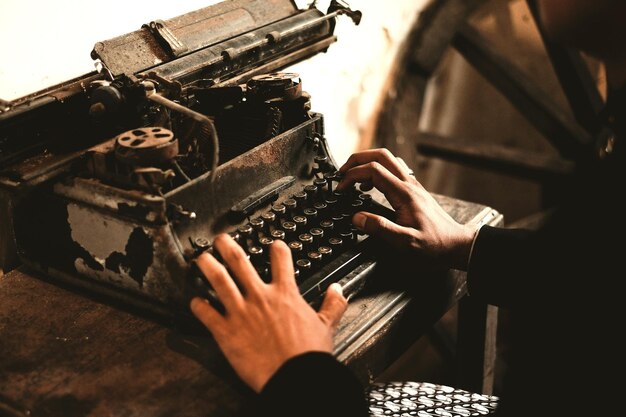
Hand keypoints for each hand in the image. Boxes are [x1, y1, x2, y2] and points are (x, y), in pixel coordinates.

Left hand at [190, 234, 347, 392]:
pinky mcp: (226, 331)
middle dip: (226, 247)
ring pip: (218, 280)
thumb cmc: (308, 355)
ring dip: (207, 266)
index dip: (277, 248)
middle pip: (239, 262)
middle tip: (220, 240)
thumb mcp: (326, 325)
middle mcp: (260, 297)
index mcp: (285, 294)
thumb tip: (338, 290)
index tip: (273, 244)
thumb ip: (332, 305)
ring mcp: (240, 312)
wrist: (294, 377)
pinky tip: (194, 302)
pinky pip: (206, 314)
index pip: (280, 260)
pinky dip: (197, 306)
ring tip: (201, 258)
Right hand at [338, 148, 476, 269]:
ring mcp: (412, 185)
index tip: (341, 188)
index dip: (352, 175)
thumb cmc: (434, 245)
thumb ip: (380, 229)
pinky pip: (393, 170)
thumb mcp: (405, 243)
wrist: (456, 244)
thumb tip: (357, 218)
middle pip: (380, 155)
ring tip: (353, 177)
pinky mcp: (413, 190)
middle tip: (342, 173)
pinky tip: (371, 186)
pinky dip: (377, 171)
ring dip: (367, 162)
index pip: (373, 170)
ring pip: (388, 159)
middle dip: (357, 159)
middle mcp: (409, 184)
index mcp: (404, 193)